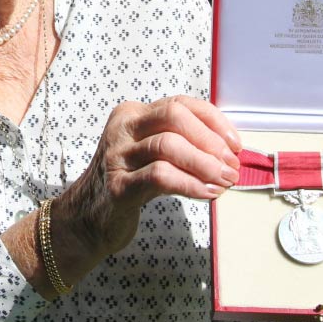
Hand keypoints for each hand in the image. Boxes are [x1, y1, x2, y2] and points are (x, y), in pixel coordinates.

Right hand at [57, 96, 240, 260]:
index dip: (214, 121)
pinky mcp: (118, 186)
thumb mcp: (151, 154)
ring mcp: (117, 156)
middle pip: (174, 116)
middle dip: (210, 140)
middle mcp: (123, 128)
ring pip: (168, 145)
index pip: (181, 104)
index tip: (235, 143)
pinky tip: (207, 193)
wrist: (88, 218)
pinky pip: (160, 176)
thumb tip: (229, 152)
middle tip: (231, 164)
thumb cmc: (128, 182)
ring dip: (205, 164)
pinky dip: (191, 184)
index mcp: (133, 114)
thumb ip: (182, 145)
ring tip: (224, 180)